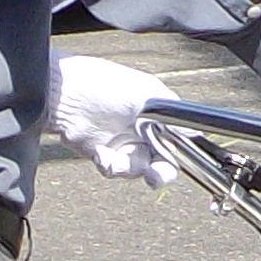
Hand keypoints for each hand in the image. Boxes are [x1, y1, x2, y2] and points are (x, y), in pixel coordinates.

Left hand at [47, 53, 183, 187]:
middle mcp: (145, 131)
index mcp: (160, 115)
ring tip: (111, 157)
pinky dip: (109, 165)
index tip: (178, 160)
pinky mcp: (106, 154)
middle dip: (161, 173)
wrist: (64, 95)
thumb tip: (195, 134)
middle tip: (155, 176)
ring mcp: (125, 144)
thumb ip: (172, 115)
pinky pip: (116, 170)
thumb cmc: (105, 84)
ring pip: (139, 169)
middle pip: (164, 162)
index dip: (183, 154)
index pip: (180, 140)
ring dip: (127, 166)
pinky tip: (100, 153)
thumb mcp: (147, 94)